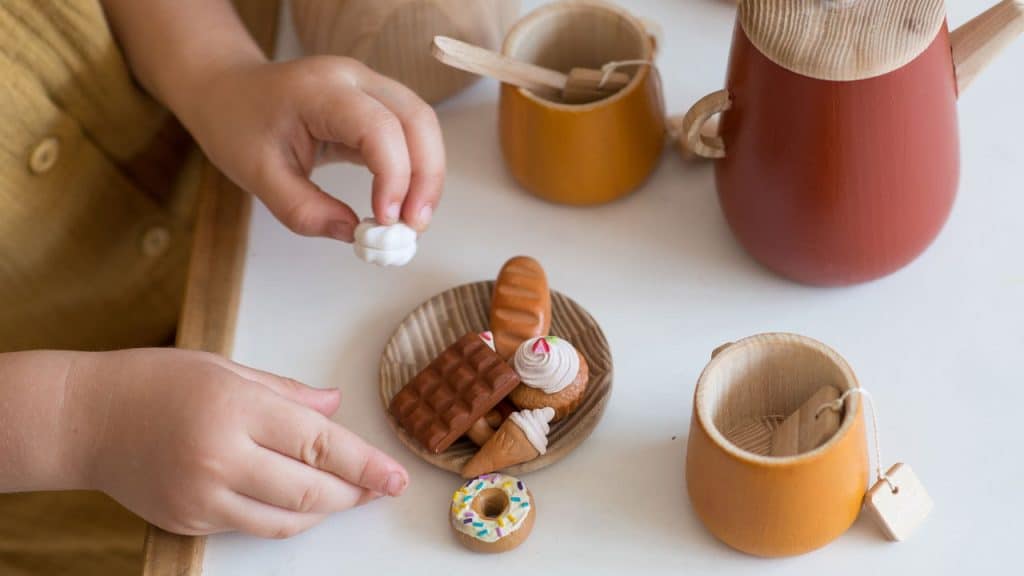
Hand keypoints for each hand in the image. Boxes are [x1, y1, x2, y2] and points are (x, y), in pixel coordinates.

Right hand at [72, 348, 408, 537]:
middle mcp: (221, 458)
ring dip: (324, 511)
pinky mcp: (189, 521)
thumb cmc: (155, 381)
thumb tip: (334, 406)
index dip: (366, 465)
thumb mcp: (227, 369)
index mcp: (236, 410)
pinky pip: (251, 527)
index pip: (320, 445)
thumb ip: (287, 393)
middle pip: (311, 492)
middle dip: (354, 493)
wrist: (83, 419)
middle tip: (378, 486)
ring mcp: (202, 497)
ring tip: (345, 495)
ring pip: (286, 521)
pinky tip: (297, 500)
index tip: (397, 477)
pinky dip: (283, 517)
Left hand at [182, 56, 444, 241]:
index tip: (385, 221)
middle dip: (426, 177)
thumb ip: (303, 209)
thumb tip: (353, 233)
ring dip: (427, 175)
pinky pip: (410, 133)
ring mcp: (369, 87)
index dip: (394, 175)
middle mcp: (354, 79)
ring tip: (412, 221)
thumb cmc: (237, 124)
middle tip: (414, 227)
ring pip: (423, 124)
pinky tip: (402, 202)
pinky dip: (414, 169)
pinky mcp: (374, 103)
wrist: (226, 90)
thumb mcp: (257, 175)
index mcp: (320, 89)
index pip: (378, 127)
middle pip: (417, 119)